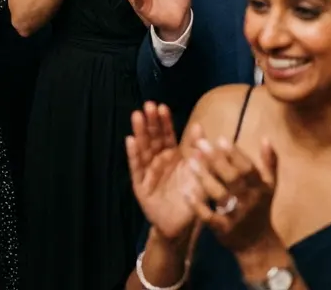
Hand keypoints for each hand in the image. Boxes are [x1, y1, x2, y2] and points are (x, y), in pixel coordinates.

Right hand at [126, 103, 198, 239]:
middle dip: (150, 122)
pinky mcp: (141, 186)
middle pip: (153, 139)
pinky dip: (133, 155)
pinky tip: (130, 141)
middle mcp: (158, 161)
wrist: (181, 225)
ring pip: (143, 149)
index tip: (162, 107)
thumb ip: (198, 152)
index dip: (164, 122)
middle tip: (148, 105)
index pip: (167, 135)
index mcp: (172, 156)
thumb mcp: (199, 173)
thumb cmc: (191, 198)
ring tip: (137, 116)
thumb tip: (200, 127)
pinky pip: (136, 168)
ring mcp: (148, 172)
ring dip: (140, 132)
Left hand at [184, 135, 281, 257]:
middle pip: (232, 178)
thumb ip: (270, 162)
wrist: (257, 244)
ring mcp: (236, 215)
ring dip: (205, 177)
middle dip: (216, 160)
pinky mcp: (223, 229)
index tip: (220, 139)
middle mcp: (249, 200)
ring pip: (219, 194)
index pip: (247, 168)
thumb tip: (266, 138)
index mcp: (260, 187)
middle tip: (201, 144)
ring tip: (191, 160)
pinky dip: (198, 204)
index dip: (235, 154)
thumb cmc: (260, 208)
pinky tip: (187, 191)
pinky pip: (208, 216)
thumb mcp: (269, 186)